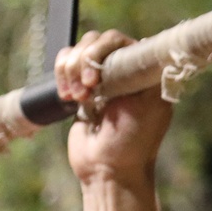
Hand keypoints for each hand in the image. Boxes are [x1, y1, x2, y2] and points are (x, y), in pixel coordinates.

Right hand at [56, 29, 172, 182]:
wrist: (106, 169)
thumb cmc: (132, 141)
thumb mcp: (150, 105)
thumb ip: (147, 73)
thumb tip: (142, 43)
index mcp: (143, 72)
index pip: (120, 41)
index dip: (103, 52)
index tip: (96, 79)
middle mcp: (122, 71)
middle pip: (96, 41)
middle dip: (85, 63)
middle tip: (86, 92)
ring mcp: (100, 77)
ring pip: (78, 50)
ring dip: (72, 72)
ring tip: (77, 99)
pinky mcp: (80, 86)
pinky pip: (65, 63)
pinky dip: (61, 75)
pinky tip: (68, 97)